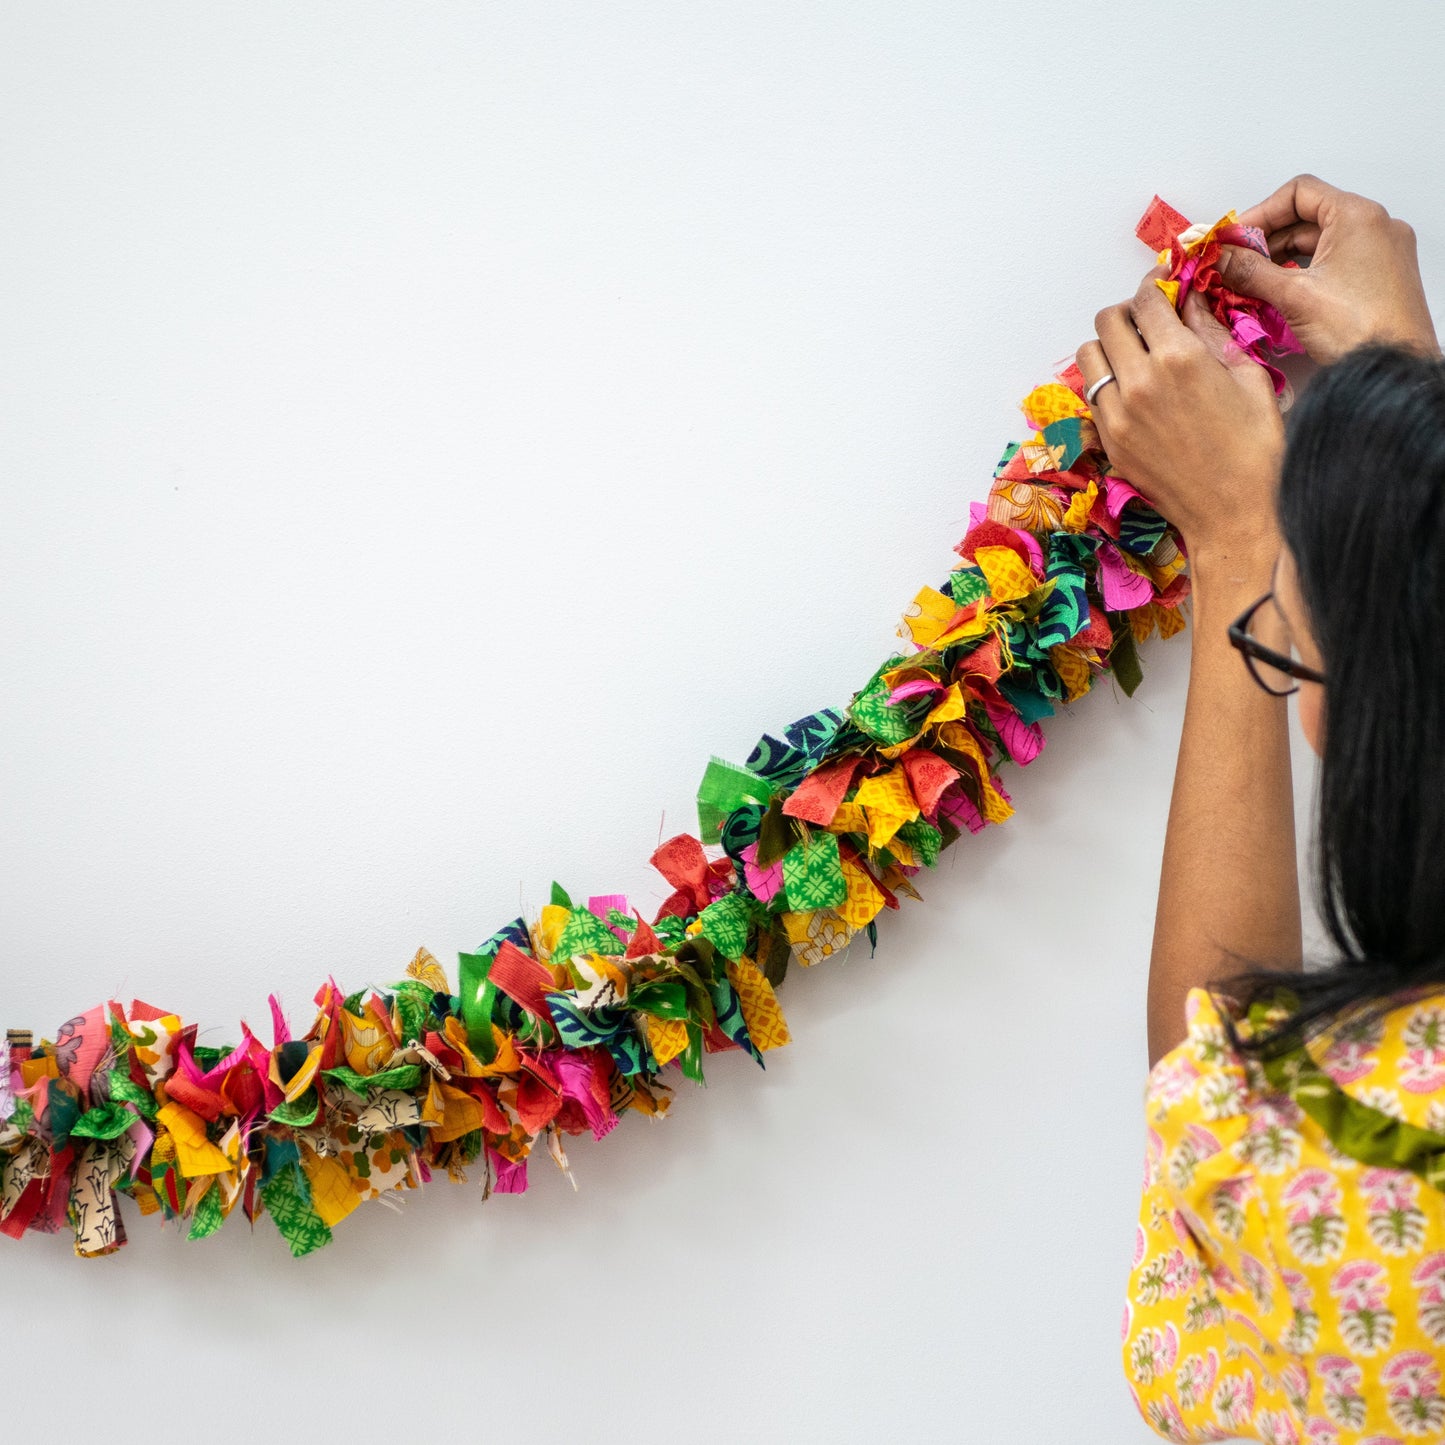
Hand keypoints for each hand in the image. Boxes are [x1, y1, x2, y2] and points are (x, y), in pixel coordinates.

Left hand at [1076, 267, 1285, 566]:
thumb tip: (1190, 300)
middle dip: (1127, 313)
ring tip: (1136, 357)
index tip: (1163, 287)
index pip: (1146, 298)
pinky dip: (1107, 384)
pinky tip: (1135, 393)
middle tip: (1149, 322)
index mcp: (1178, 357)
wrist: (1235, 511)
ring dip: (1109, 347)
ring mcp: (1116, 415)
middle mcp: (1138, 383)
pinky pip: (1092, 397)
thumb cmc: (1256, 444)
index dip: (1155, 285)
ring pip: (1088, 357)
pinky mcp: (1108, 443)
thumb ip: (1211, 331)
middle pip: (1106, 321)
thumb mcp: (1246, 375)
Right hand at [1217, 174, 1438, 363]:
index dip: (1259, 214)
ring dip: (1282, 259)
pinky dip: (1304, 273)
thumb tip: (1219, 258)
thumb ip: (1250, 272)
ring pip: (1319, 243)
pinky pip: (1334, 262)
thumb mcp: (1293, 296)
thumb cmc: (1358, 329)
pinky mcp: (1379, 276)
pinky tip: (1280, 294)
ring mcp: (1380, 252)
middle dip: (1266, 240)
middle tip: (1233, 264)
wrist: (1394, 370)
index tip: (1233, 240)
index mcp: (1358, 216)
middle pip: (1307, 218)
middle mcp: (1374, 226)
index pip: (1299, 192)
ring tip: (1250, 283)